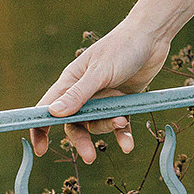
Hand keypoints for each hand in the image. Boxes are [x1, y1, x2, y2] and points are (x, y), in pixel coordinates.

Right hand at [31, 23, 172, 162]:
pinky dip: (122, 134)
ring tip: (121, 122)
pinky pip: (118, 124)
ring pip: (98, 124)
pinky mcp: (122, 102)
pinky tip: (128, 144)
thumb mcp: (99, 72)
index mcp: (71, 82)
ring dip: (108, 128)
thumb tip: (53, 114)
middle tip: (90, 157)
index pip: (48, 108)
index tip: (40, 149)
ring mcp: (104, 98)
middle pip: (75, 123)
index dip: (40, 128)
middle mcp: (84, 92)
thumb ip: (78, 94)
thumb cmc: (122, 47)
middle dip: (81, 140)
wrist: (153, 36)